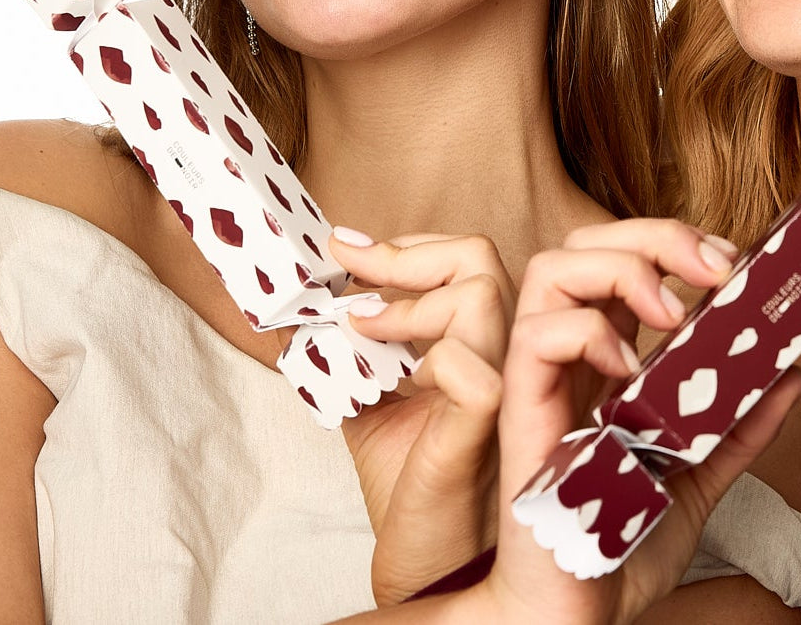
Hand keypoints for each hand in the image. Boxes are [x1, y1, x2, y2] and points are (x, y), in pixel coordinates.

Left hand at [329, 231, 514, 604]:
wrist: (426, 556)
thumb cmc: (410, 479)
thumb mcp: (369, 396)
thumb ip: (350, 347)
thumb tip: (299, 303)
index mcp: (479, 335)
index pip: (461, 256)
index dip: (402, 244)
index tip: (342, 247)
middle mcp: (501, 349)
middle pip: (478, 256)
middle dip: (404, 252)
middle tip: (347, 262)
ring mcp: (502, 382)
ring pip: (481, 294)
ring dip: (407, 300)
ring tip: (363, 324)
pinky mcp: (486, 423)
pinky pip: (466, 364)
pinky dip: (421, 355)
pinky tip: (392, 379)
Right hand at [471, 220, 800, 624]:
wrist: (574, 623)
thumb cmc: (618, 550)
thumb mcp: (697, 481)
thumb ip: (738, 428)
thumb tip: (791, 376)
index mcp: (603, 363)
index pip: (619, 260)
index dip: (671, 242)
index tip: (731, 264)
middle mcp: (568, 358)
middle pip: (585, 244)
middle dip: (654, 234)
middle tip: (718, 268)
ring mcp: (541, 380)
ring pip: (552, 269)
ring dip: (622, 267)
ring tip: (674, 311)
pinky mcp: (521, 412)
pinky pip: (537, 335)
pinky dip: (589, 330)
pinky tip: (629, 368)